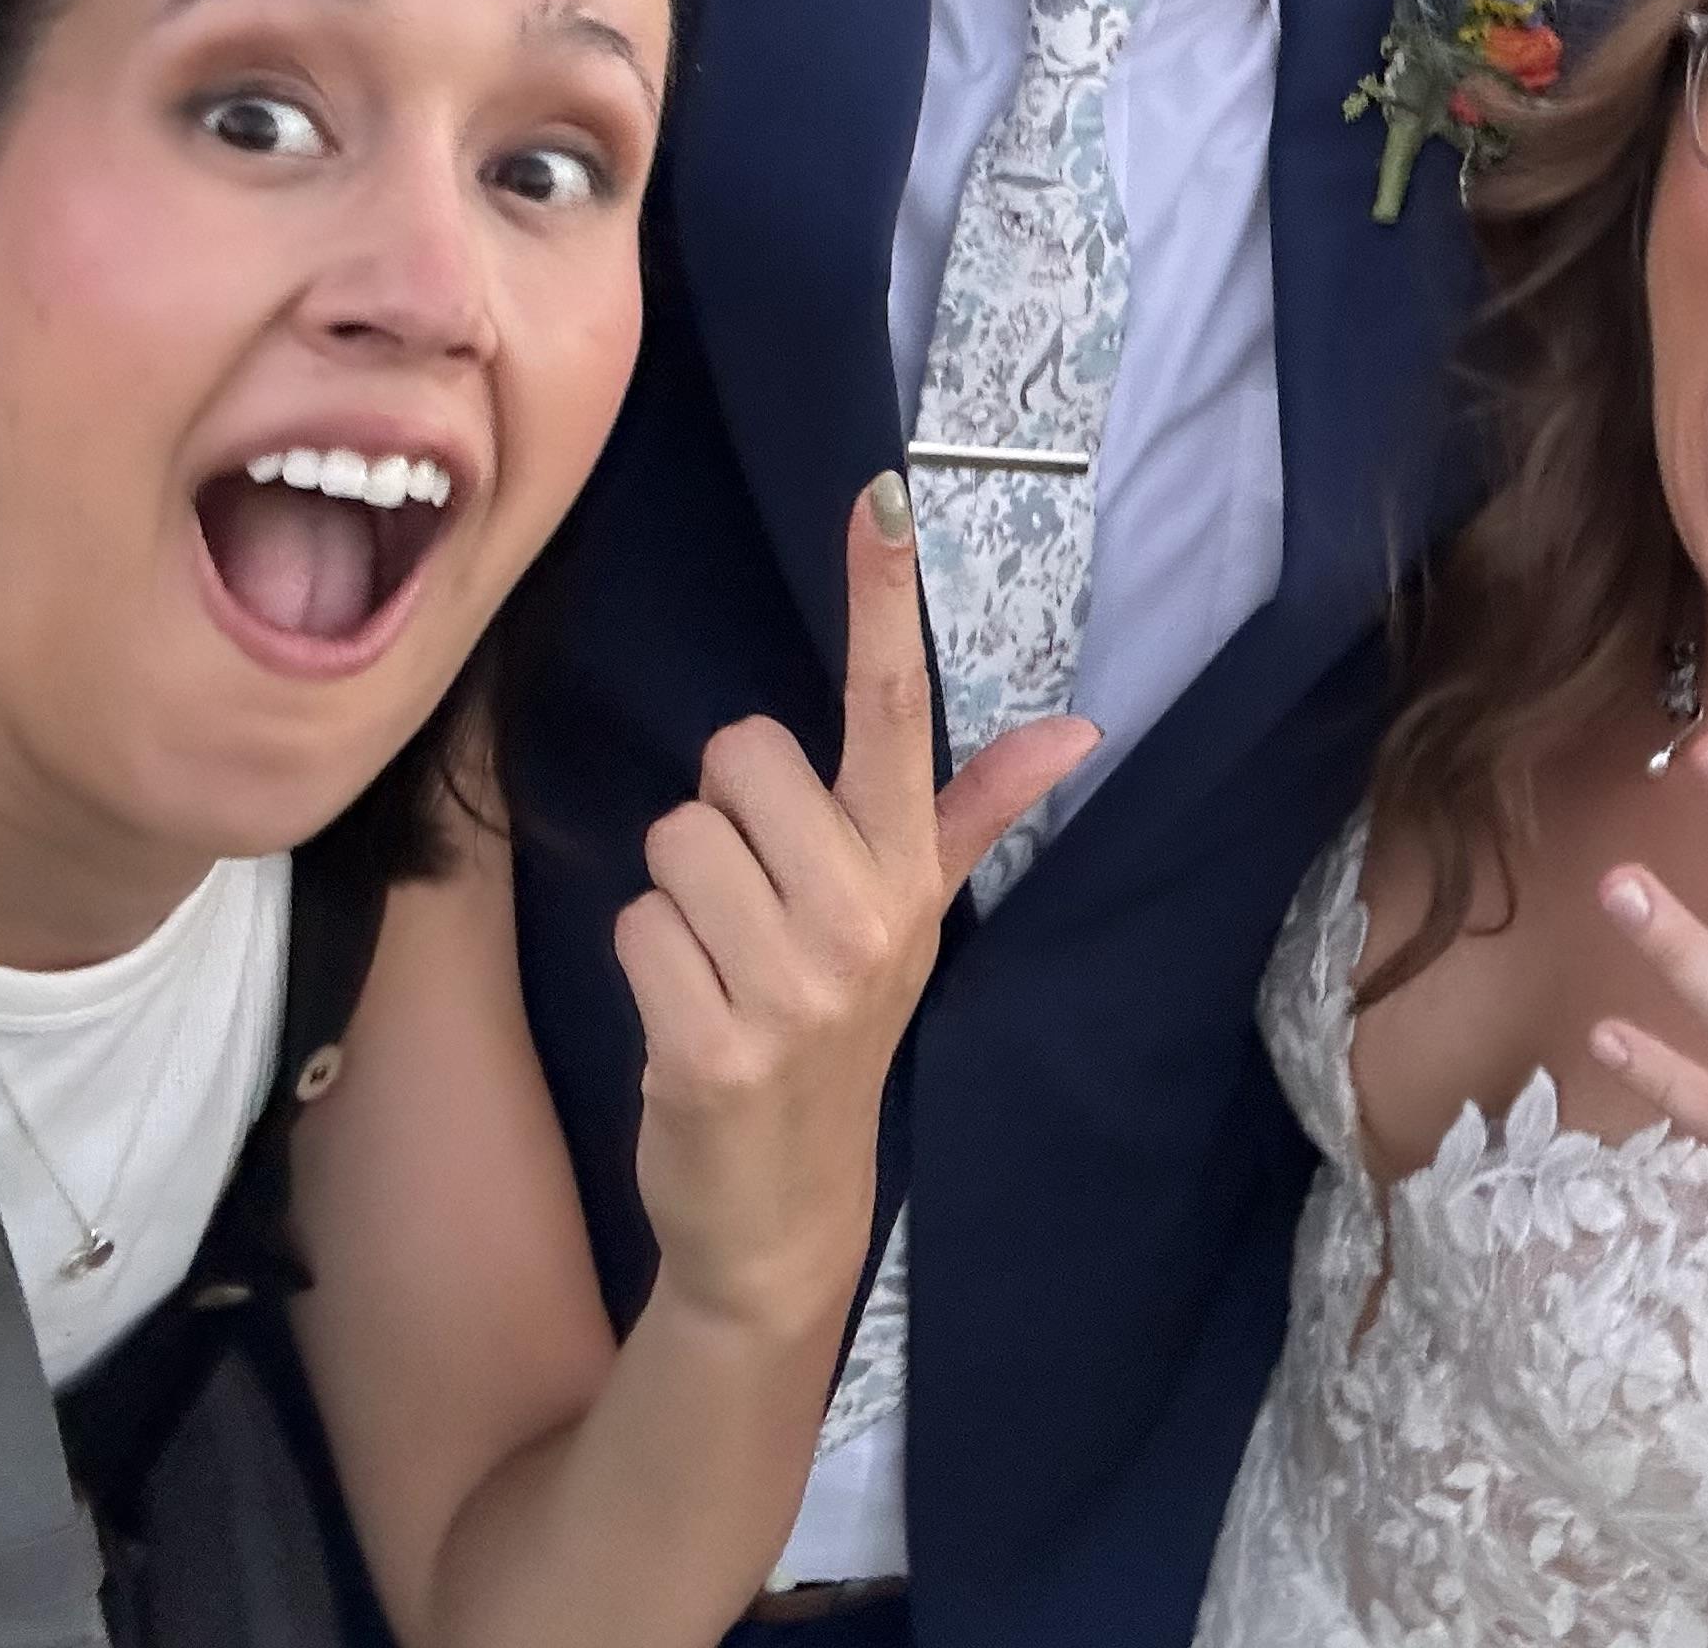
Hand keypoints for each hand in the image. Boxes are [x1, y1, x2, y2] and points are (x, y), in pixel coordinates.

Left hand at [617, 473, 1090, 1344]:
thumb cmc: (834, 1035)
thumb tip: (1074, 730)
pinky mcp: (713, 1045)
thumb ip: (973, 812)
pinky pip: (632, 926)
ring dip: (673, 900)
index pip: (896, 709)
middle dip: (721, 823)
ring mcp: (794, 986)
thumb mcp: (909, 921)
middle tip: (752, 906)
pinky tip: (686, 1018)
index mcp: (908, 871)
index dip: (884, 597)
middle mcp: (865, 917)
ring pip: (672, 840)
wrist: (783, 1214)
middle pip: (735, 759)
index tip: (879, 493)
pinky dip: (643, 966)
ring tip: (717, 965)